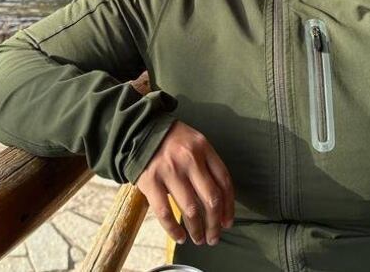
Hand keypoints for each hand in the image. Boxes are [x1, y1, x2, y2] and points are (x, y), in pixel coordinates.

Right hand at [136, 121, 234, 246]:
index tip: (227, 222)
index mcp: (203, 148)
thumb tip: (220, 201)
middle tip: (214, 237)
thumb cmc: (172, 141)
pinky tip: (180, 237)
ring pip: (190, 209)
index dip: (228, 206)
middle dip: (215, 224)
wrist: (140, 130)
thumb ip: (207, 164)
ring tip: (199, 239)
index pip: (224, 181)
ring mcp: (170, 170)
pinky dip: (174, 230)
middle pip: (211, 198)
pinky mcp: (151, 181)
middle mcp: (189, 159)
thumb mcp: (195, 143)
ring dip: (197, 230)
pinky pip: (165, 212)